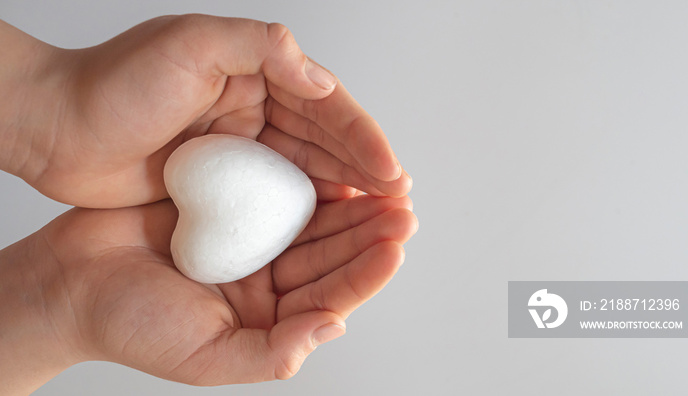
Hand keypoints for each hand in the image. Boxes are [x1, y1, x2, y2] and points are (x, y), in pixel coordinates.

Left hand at [0, 15, 410, 207]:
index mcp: (255, 71)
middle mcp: (255, 107)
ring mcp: (240, 148)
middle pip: (325, 141)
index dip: (362, 138)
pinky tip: (329, 227)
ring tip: (378, 217)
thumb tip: (322, 81)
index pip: (325, 106)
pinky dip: (305, 211)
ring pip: (306, 171)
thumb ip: (261, 48)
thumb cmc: (115, 83)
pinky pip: (274, 197)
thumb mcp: (190, 45)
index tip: (390, 172)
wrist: (58, 130)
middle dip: (364, 169)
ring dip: (344, 193)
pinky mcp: (222, 183)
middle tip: (398, 201)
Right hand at [0, 194, 415, 391]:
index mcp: (266, 319)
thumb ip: (272, 353)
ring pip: (310, 223)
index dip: (365, 272)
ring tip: (380, 186)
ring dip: (346, 205)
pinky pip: (273, 193)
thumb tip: (332, 328)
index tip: (395, 246)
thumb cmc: (129, 326)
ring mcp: (248, 243)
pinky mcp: (228, 208)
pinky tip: (329, 167)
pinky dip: (302, 181)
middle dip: (367, 233)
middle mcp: (264, 281)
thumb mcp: (204, 356)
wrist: (69, 281)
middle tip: (402, 209)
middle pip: (329, 256)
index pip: (329, 295)